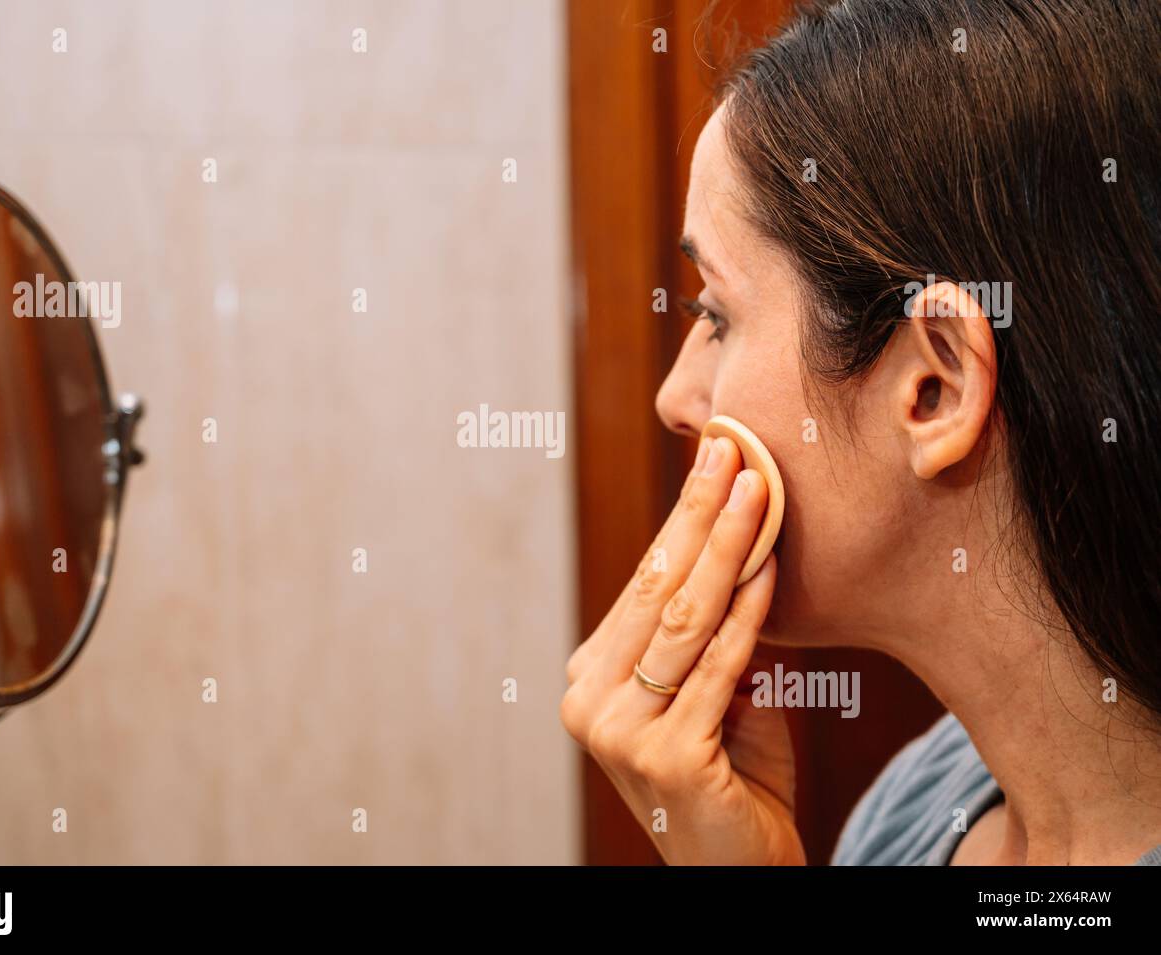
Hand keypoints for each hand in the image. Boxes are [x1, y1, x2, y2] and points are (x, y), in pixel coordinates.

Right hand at [560, 436, 802, 864]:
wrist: (739, 869)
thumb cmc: (734, 777)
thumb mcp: (717, 691)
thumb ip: (714, 632)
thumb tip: (743, 544)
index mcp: (593, 677)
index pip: (643, 583)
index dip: (682, 519)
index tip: (716, 461)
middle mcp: (590, 699)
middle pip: (656, 588)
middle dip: (698, 513)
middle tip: (732, 451)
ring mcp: (618, 730)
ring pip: (684, 620)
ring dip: (725, 547)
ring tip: (756, 489)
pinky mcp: (662, 756)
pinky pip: (717, 668)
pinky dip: (747, 614)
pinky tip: (767, 567)